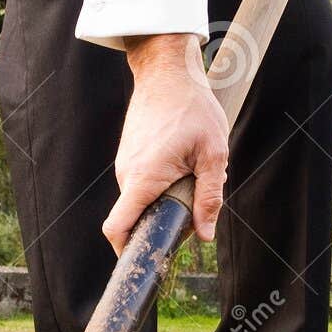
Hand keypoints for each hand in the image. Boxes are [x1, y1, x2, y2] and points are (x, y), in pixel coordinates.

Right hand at [102, 34, 228, 255]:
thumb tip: (205, 236)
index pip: (118, 228)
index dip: (127, 251)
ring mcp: (125, 164)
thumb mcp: (213, 154)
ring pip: (142, 200)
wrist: (167, 70)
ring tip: (191, 174)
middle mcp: (127, 174)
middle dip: (163, 222)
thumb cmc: (192, 108)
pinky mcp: (130, 155)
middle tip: (193, 209)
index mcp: (143, 178)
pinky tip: (182, 162)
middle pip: (137, 218)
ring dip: (165, 200)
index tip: (146, 261)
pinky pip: (142, 183)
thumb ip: (210, 197)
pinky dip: (161, 184)